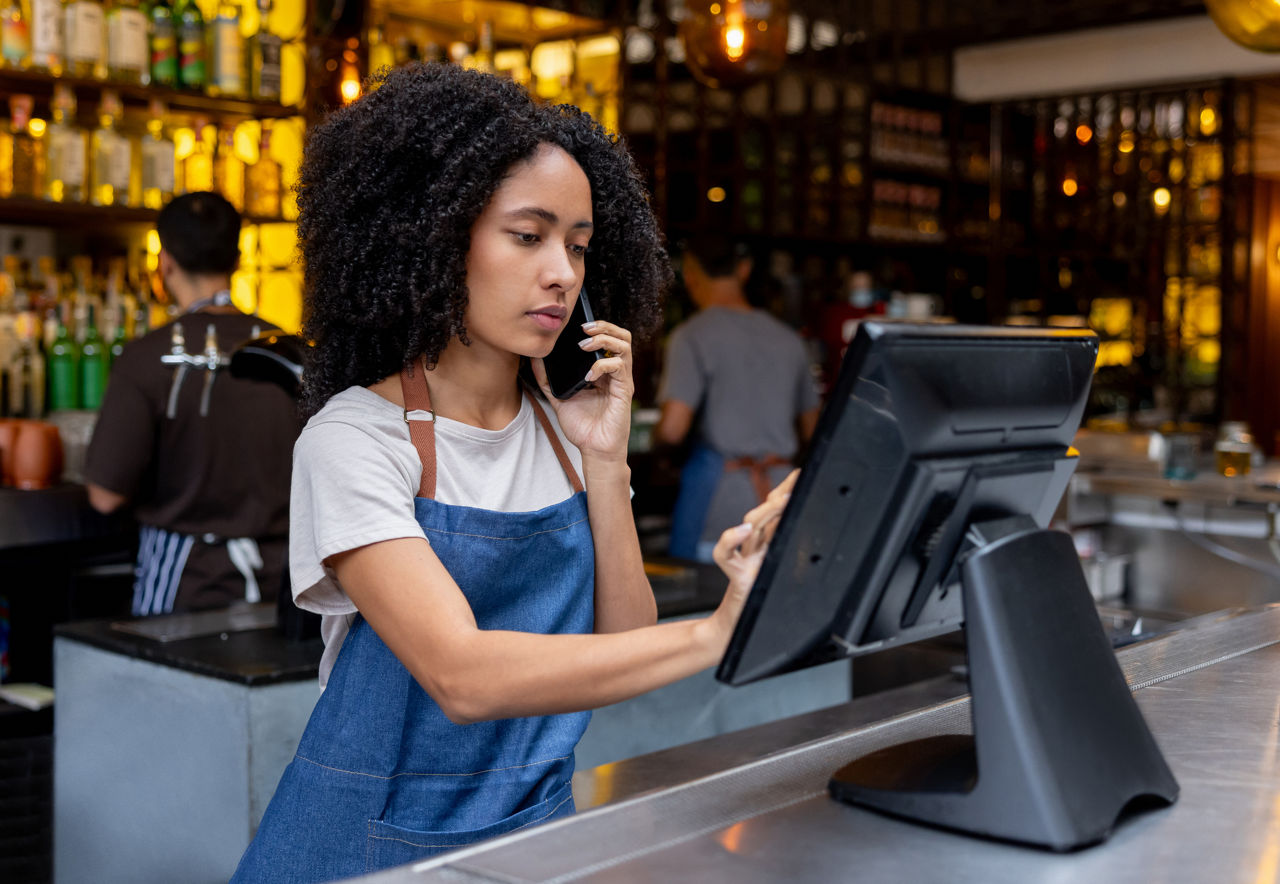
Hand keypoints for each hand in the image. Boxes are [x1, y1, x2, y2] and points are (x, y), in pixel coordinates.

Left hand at [532, 320, 633, 462]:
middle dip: (603, 326)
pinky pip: (619, 367)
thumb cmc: (583, 427)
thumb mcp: (559, 398)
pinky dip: (602, 365)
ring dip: (603, 340)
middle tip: (583, 329)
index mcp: (603, 371)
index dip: (596, 327)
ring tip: (585, 346)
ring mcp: (622, 380)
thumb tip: (535, 359)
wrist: (594, 450)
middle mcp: (615, 372)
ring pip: (624, 345)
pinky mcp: (624, 390)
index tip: (575, 327)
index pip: (607, 339)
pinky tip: (589, 375)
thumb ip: (548, 380)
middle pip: (621, 336)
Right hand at [708, 469, 799, 647]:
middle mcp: (755, 549)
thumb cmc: (760, 604)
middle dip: (779, 496)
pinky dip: (730, 540)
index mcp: (768, 547)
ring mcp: (744, 560)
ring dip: (765, 512)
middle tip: (795, 483)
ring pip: (750, 528)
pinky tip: (743, 531)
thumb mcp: (781, 575)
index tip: (799, 473)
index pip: (775, 511)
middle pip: (763, 513)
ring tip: (780, 502)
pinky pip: (726, 555)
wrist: (736, 630)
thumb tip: (815, 537)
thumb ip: (790, 555)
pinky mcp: (736, 576)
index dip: (785, 490)